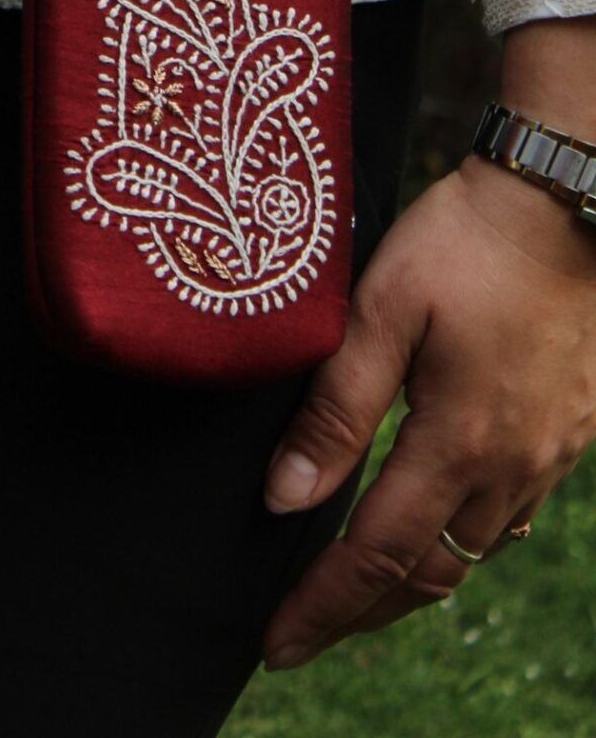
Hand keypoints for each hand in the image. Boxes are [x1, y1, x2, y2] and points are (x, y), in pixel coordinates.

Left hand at [258, 151, 595, 671]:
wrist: (566, 198)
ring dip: (413, 580)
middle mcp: (510, 466)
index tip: (275, 644)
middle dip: (361, 612)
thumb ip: (335, 408)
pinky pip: (509, 515)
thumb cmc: (465, 240)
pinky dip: (461, 538)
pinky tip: (435, 524)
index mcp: (458, 443)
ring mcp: (548, 454)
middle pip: (428, 575)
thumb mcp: (381, 308)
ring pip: (473, 552)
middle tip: (303, 632)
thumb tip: (285, 499)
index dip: (322, 607)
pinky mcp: (568, 430)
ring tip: (357, 589)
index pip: (375, 555)